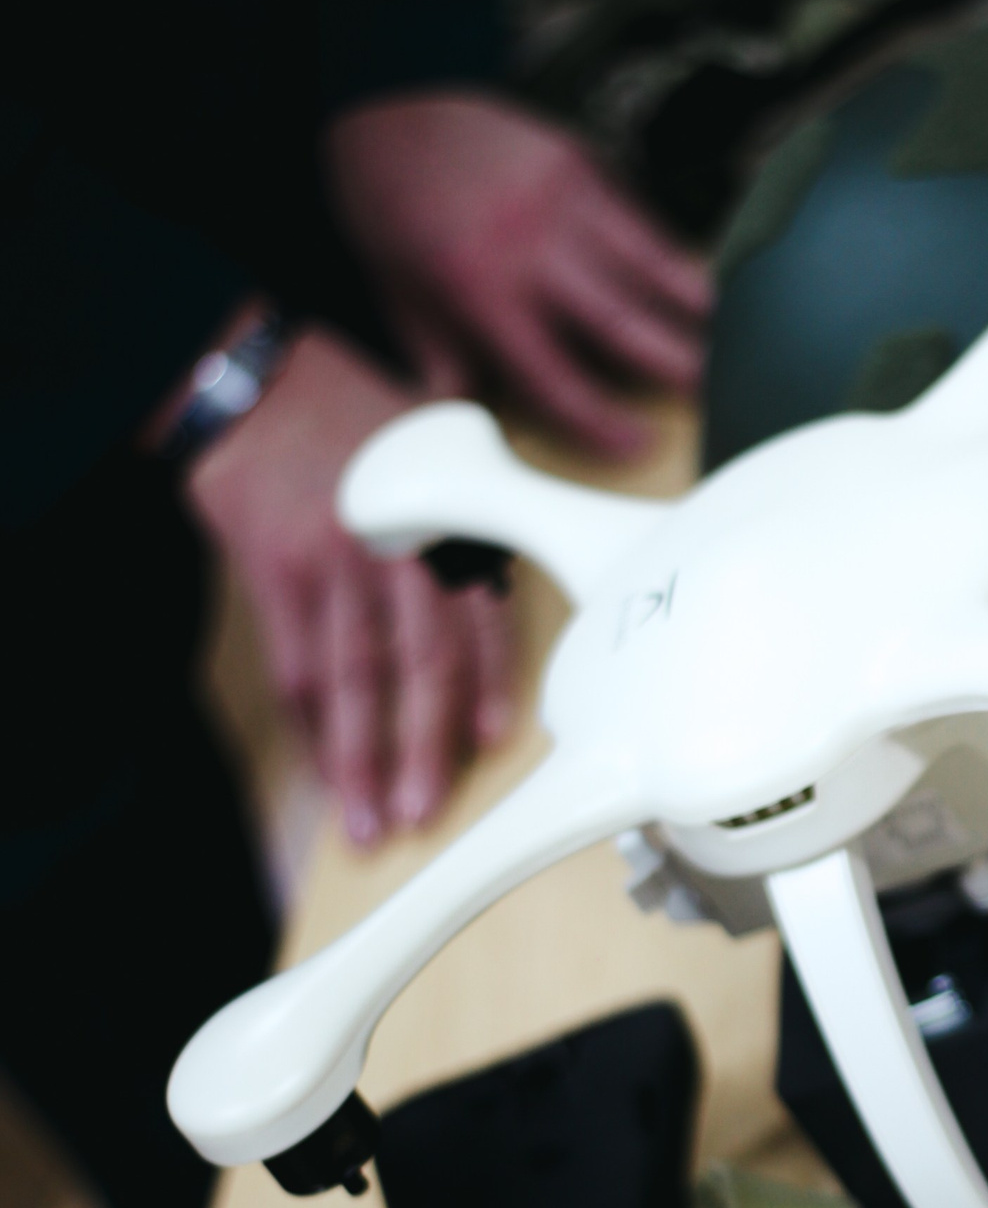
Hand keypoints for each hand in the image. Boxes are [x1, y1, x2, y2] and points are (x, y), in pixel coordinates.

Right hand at [183, 323, 516, 845]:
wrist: (257, 386)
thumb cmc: (355, 417)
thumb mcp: (438, 451)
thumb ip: (475, 518)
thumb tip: (509, 579)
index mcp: (450, 518)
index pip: (479, 616)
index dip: (487, 686)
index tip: (491, 744)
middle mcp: (399, 546)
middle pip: (416, 664)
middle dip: (421, 748)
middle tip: (422, 814)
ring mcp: (333, 564)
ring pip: (351, 680)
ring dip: (359, 759)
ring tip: (366, 822)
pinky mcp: (276, 576)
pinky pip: (295, 668)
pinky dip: (310, 727)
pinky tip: (322, 770)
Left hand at [325, 91, 710, 457]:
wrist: (388, 95)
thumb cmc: (387, 200)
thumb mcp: (396, 291)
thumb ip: (438, 357)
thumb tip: (463, 416)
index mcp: (480, 292)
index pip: (553, 376)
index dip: (599, 420)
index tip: (636, 445)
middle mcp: (532, 251)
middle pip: (620, 322)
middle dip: (674, 363)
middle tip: (717, 395)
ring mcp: (564, 202)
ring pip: (647, 265)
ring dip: (694, 306)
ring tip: (734, 337)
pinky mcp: (582, 164)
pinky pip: (640, 220)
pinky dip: (673, 253)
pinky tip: (700, 276)